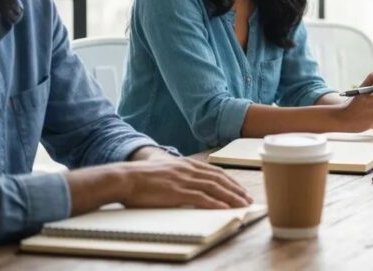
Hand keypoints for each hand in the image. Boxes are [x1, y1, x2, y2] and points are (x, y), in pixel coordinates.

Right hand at [119, 157, 252, 208]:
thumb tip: (186, 182)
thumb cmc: (141, 177)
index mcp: (186, 164)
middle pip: (220, 179)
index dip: (230, 181)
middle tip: (248, 199)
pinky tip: (225, 208)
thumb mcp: (165, 169)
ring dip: (231, 197)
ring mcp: (184, 180)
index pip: (215, 172)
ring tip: (242, 205)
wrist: (125, 177)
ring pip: (214, 188)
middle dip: (236, 189)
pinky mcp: (177, 192)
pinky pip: (201, 198)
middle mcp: (189, 170)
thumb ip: (178, 173)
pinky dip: (215, 203)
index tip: (240, 189)